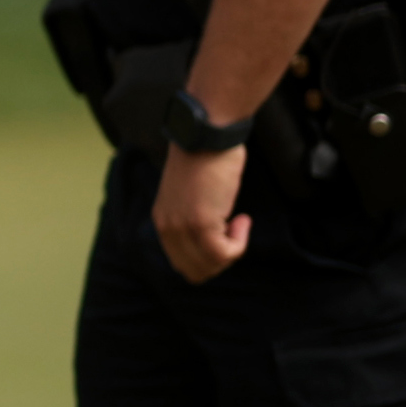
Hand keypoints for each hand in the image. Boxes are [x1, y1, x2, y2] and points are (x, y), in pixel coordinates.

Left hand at [153, 139, 251, 284]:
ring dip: (232, 250)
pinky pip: (223, 253)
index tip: (225, 234)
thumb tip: (214, 238)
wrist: (208, 135)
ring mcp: (182, 227)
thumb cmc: (207, 157)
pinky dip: (239, 243)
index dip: (209, 258)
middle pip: (194, 271)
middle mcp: (167, 228)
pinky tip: (242, 220)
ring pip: (210, 265)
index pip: (182, 263)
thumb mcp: (192, 194)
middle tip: (234, 233)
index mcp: (163, 221)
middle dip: (221, 260)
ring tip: (239, 222)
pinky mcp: (200, 222)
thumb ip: (194, 218)